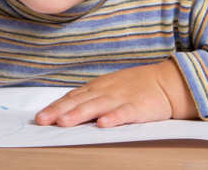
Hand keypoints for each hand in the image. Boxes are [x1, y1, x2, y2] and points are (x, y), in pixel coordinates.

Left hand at [35, 58, 197, 127]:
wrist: (166, 82)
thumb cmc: (135, 86)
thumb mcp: (109, 87)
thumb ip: (90, 97)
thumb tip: (65, 109)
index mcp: (97, 87)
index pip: (72, 97)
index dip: (55, 107)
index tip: (40, 117)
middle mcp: (105, 91)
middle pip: (79, 102)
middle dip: (59, 111)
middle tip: (43, 120)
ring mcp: (121, 98)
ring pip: (96, 106)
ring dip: (79, 114)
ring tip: (64, 122)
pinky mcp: (138, 107)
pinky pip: (124, 113)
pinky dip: (113, 118)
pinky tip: (103, 124)